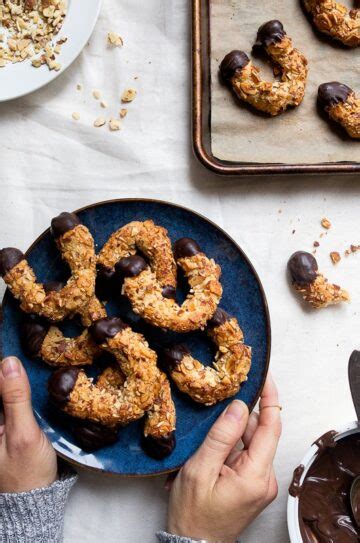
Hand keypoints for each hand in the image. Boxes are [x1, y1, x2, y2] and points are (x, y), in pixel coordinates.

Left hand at [0, 356, 57, 492]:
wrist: (36, 500)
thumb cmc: (27, 474)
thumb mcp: (23, 434)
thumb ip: (15, 398)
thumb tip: (9, 362)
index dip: (1, 368)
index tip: (12, 351)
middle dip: (7, 372)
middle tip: (23, 358)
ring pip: (2, 392)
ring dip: (14, 380)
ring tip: (29, 368)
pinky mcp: (5, 424)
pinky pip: (9, 400)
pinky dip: (19, 391)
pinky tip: (31, 385)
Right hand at [167, 374, 281, 542]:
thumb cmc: (193, 514)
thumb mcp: (200, 471)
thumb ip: (221, 437)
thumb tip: (238, 407)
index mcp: (255, 475)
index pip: (272, 426)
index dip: (270, 398)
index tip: (265, 376)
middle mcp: (264, 478)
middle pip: (261, 431)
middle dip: (243, 413)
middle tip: (225, 394)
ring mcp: (259, 481)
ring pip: (252, 441)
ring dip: (235, 429)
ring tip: (212, 423)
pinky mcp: (252, 483)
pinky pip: (246, 453)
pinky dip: (233, 442)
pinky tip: (214, 442)